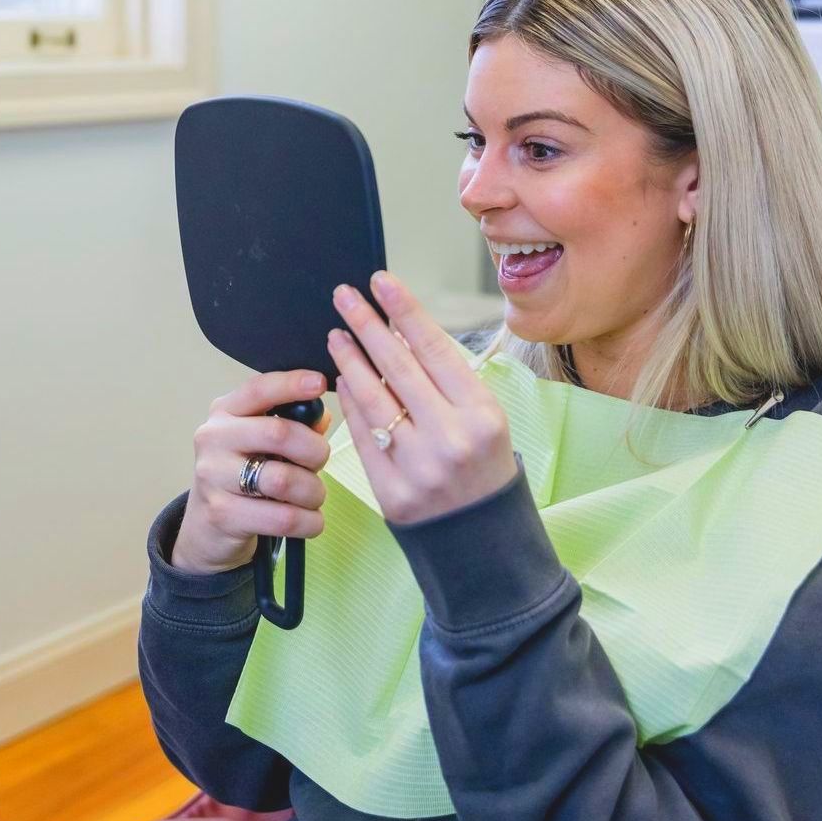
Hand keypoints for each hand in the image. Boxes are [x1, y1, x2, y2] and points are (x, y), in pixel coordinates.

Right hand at [171, 369, 333, 574]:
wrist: (208, 524)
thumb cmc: (245, 474)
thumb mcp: (263, 443)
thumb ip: (294, 425)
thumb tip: (322, 415)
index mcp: (225, 412)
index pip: (258, 389)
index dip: (291, 384)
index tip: (320, 382)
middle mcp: (213, 439)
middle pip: (279, 434)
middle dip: (314, 450)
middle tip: (321, 462)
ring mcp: (213, 477)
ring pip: (283, 480)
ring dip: (313, 491)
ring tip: (314, 497)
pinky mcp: (222, 514)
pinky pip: (282, 517)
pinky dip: (309, 521)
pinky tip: (310, 520)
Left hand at [329, 271, 518, 524]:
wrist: (481, 539)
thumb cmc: (483, 467)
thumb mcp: (485, 419)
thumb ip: (447, 381)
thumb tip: (400, 334)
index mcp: (481, 414)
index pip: (434, 348)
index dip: (404, 310)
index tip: (380, 281)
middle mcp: (450, 437)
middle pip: (397, 367)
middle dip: (366, 325)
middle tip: (344, 296)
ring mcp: (418, 466)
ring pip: (373, 399)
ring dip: (349, 360)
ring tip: (336, 334)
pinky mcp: (391, 490)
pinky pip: (361, 435)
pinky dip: (349, 403)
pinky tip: (340, 379)